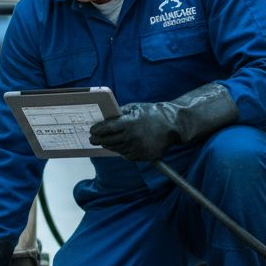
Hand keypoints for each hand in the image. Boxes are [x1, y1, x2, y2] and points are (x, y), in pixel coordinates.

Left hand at [89, 83, 239, 160]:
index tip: (92, 130)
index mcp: (129, 124)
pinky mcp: (142, 156)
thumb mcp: (135, 108)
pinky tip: (121, 145)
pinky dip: (122, 150)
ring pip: (116, 149)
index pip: (106, 129)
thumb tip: (105, 119)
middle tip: (93, 138)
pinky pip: (126, 155)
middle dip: (99, 140)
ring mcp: (137, 149)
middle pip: (108, 141)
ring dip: (109, 145)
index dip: (97, 130)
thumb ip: (119, 115)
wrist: (173, 125)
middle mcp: (132, 138)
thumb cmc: (154, 114)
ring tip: (105, 142)